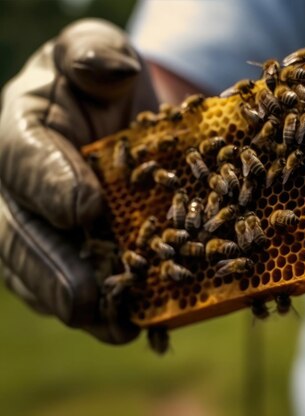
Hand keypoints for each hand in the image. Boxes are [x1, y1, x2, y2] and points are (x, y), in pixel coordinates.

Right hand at [0, 19, 157, 342]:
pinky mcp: (78, 251)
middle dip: (52, 270)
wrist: (124, 116)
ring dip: (77, 305)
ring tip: (112, 327)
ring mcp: (46, 228)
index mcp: (20, 135)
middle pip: (23, 236)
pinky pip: (83, 285)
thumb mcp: (95, 51)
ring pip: (46, 274)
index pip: (25, 162)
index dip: (52, 186)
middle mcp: (22, 190)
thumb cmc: (102, 80)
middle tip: (82, 298)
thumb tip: (106, 69)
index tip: (86, 209)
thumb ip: (93, 55)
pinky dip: (108, 309)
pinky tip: (135, 326)